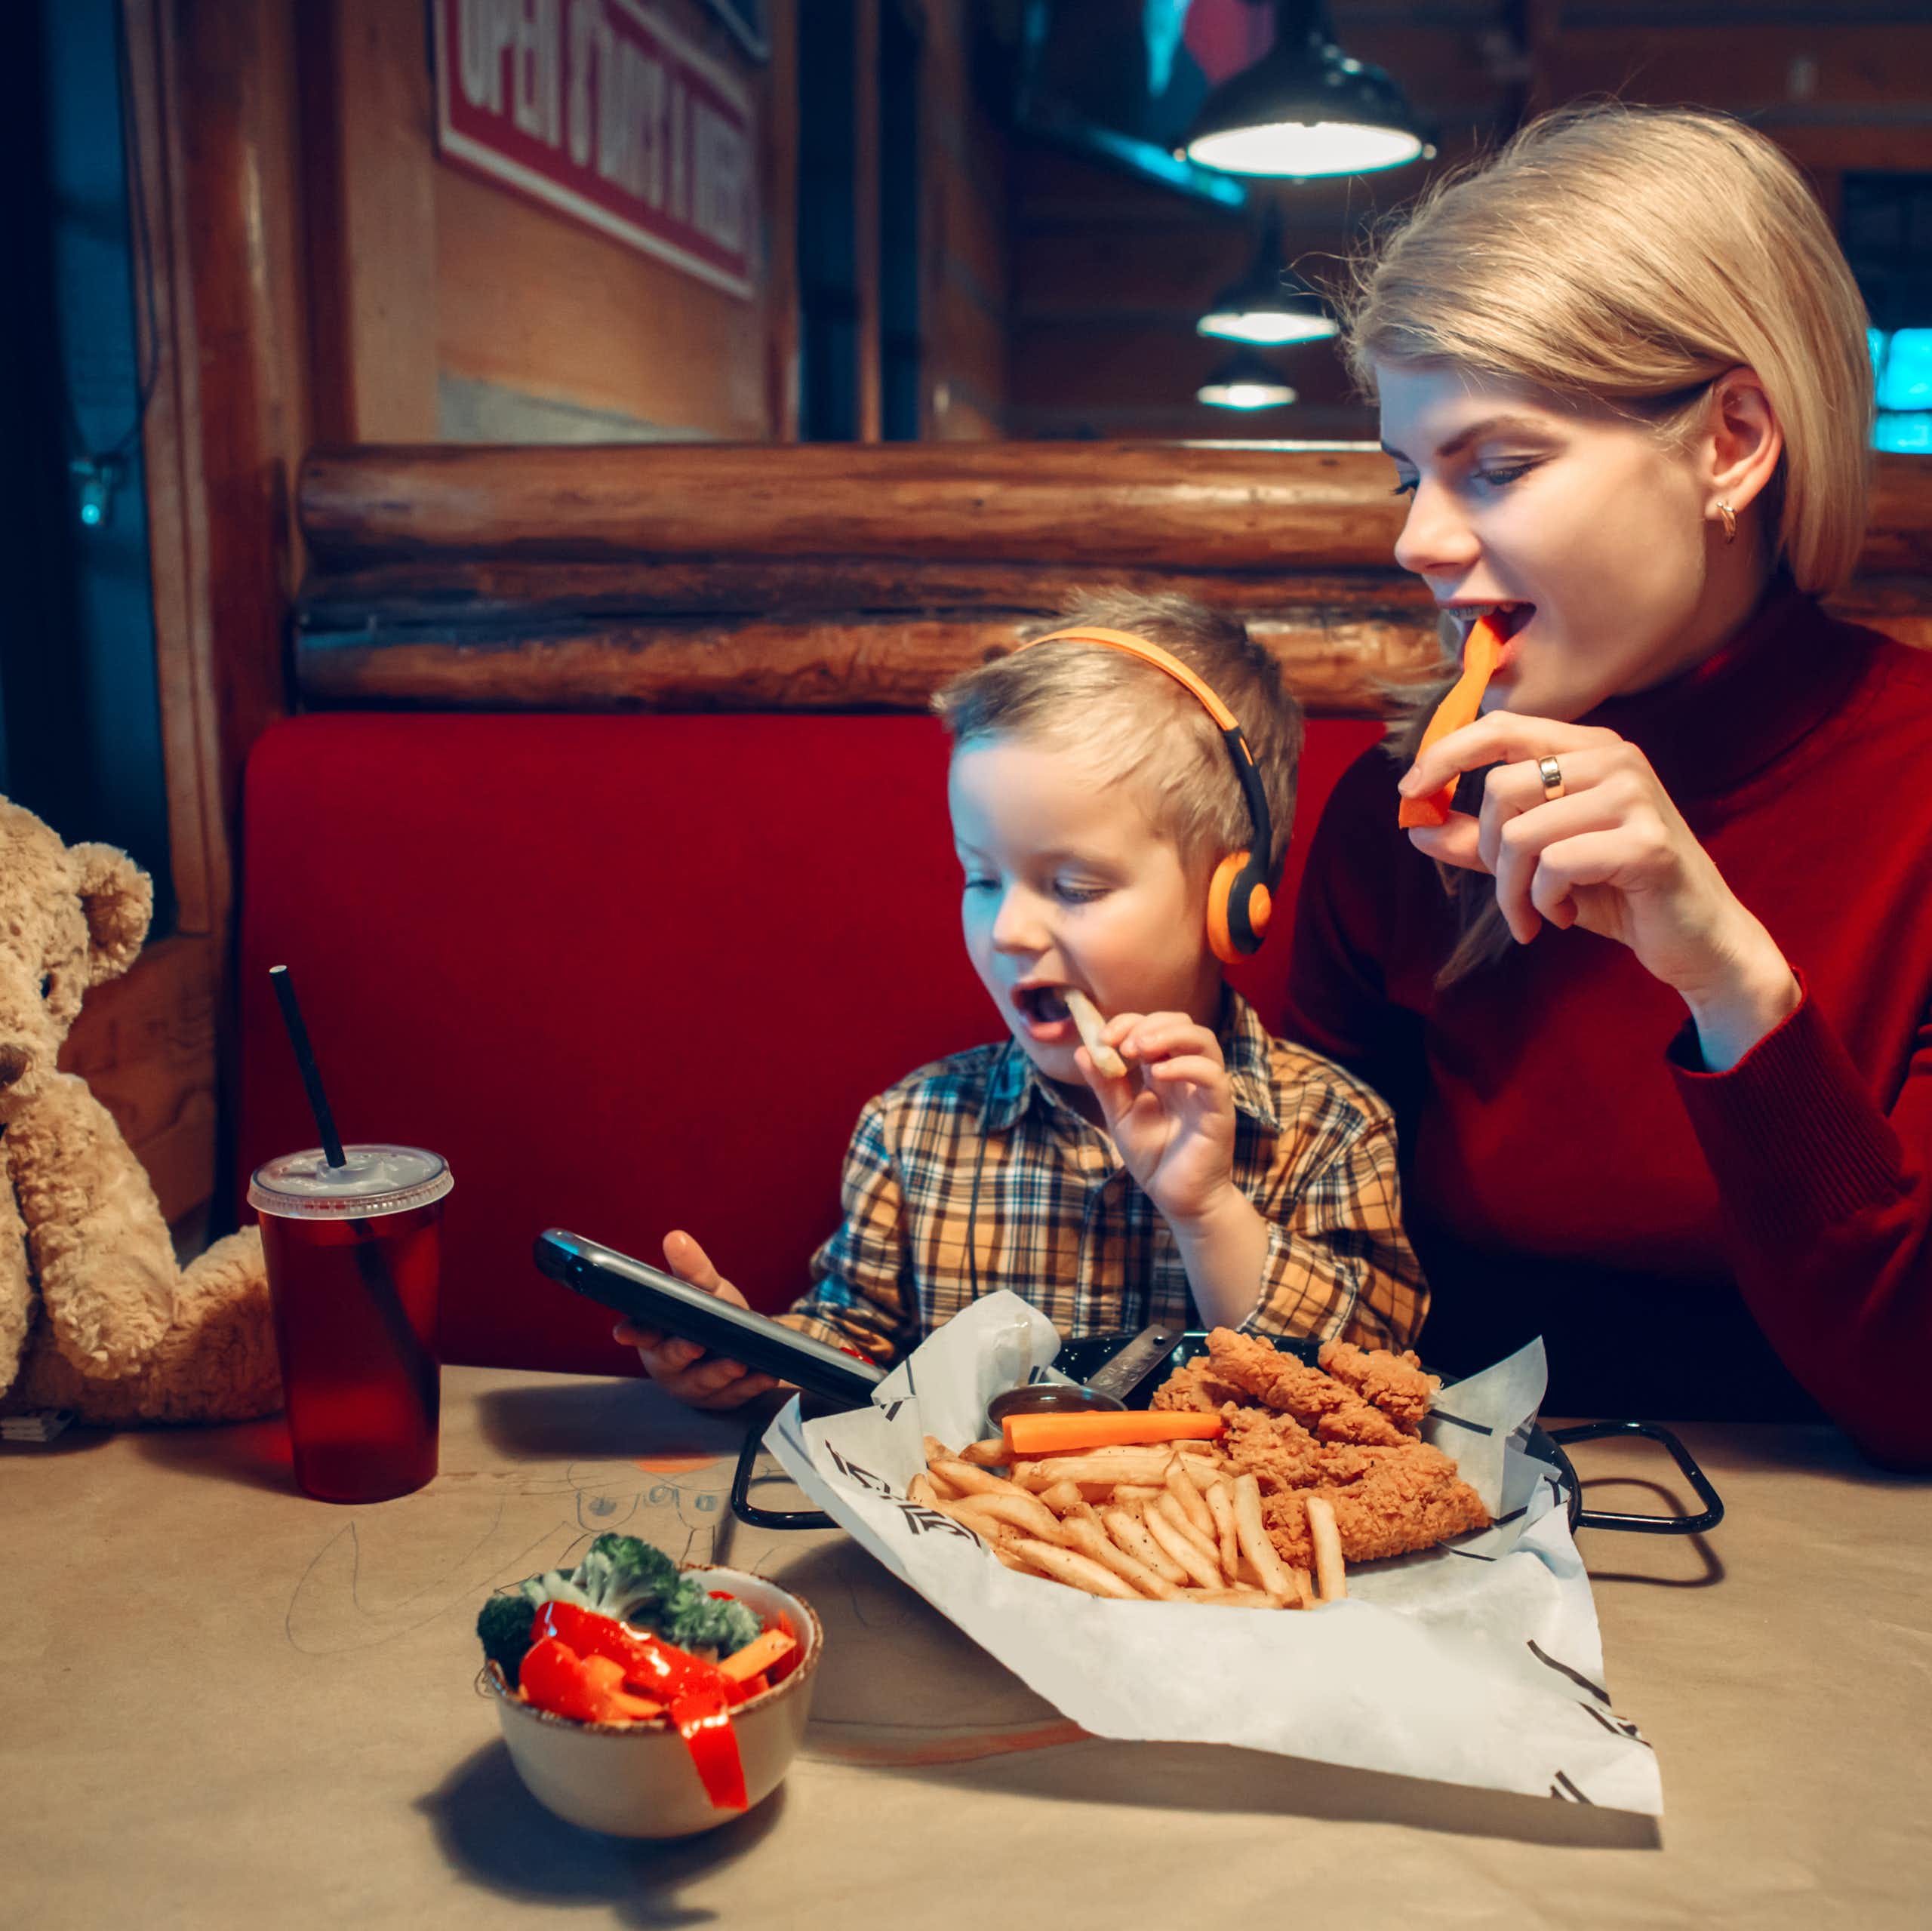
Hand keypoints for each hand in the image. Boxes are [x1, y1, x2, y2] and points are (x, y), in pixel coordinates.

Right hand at [615, 1230, 778, 1410]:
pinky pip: (736, 1395)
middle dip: (681, 1353)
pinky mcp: (721, 1400)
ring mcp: (693, 1386)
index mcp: (656, 1334)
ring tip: (738, 1363)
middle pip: (670, 1361)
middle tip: (694, 1345)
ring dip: (720, 1373)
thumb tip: (675, 1238)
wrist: (743, 1340)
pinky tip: (767, 1376)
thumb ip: (690, 1268)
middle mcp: (669, 1364)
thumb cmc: (711, 1311)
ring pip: (703, 1383)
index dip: (632, 1333)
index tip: (623, 1332)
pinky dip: (752, 1386)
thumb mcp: (705, 1288)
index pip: (640, 1333)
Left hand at [1076, 1011, 1239, 1227]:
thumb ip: (1105, 1086)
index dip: (1128, 1023)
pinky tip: (1157, 1075)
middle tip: (1120, 1044)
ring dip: (1168, 1035)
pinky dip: (1185, 1066)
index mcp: (1165, 1072)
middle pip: (1182, 1023)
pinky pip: (1213, 1076)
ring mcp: (1207, 1090)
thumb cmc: (1155, 1159)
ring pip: (1204, 1040)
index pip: (1154, 1028)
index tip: (1102, 1038)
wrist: (1179, 1200)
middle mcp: (1189, 1074)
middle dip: (1148, 1023)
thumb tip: (1082, 1050)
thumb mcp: (1121, 1118)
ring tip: (1137, 1049)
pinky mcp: (1219, 1110)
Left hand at [1399, 712, 1798, 1064]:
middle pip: (1501, 789)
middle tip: (1511, 893)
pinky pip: (1555, 866)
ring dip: (1514, 890)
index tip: (1409, 792)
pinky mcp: (1646, 842)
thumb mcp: (1538, 863)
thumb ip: (1481, 843)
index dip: (1446, 754)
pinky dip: (1546, 902)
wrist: (1697, 938)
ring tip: (1535, 913)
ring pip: (1522, 833)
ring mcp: (1635, 796)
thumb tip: (1417, 828)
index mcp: (1589, 749)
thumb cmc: (1617, 891)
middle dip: (1489, 853)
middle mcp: (1615, 759)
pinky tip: (1568, 915)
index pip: (1502, 727)